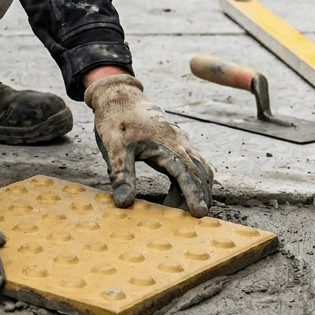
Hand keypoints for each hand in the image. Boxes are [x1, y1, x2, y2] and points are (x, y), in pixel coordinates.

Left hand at [84, 75, 213, 216]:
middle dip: (200, 196)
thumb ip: (121, 175)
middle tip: (192, 219)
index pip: (187, 174)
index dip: (193, 195)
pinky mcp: (176, 141)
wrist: (118, 95)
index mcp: (167, 144)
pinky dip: (195, 178)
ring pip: (200, 167)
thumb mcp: (114, 148)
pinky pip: (194, 161)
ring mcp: (180, 141)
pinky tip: (184, 190)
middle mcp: (179, 142)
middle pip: (200, 173)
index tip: (199, 214)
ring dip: (199, 188)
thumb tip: (124, 203)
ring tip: (189, 208)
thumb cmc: (116, 120)